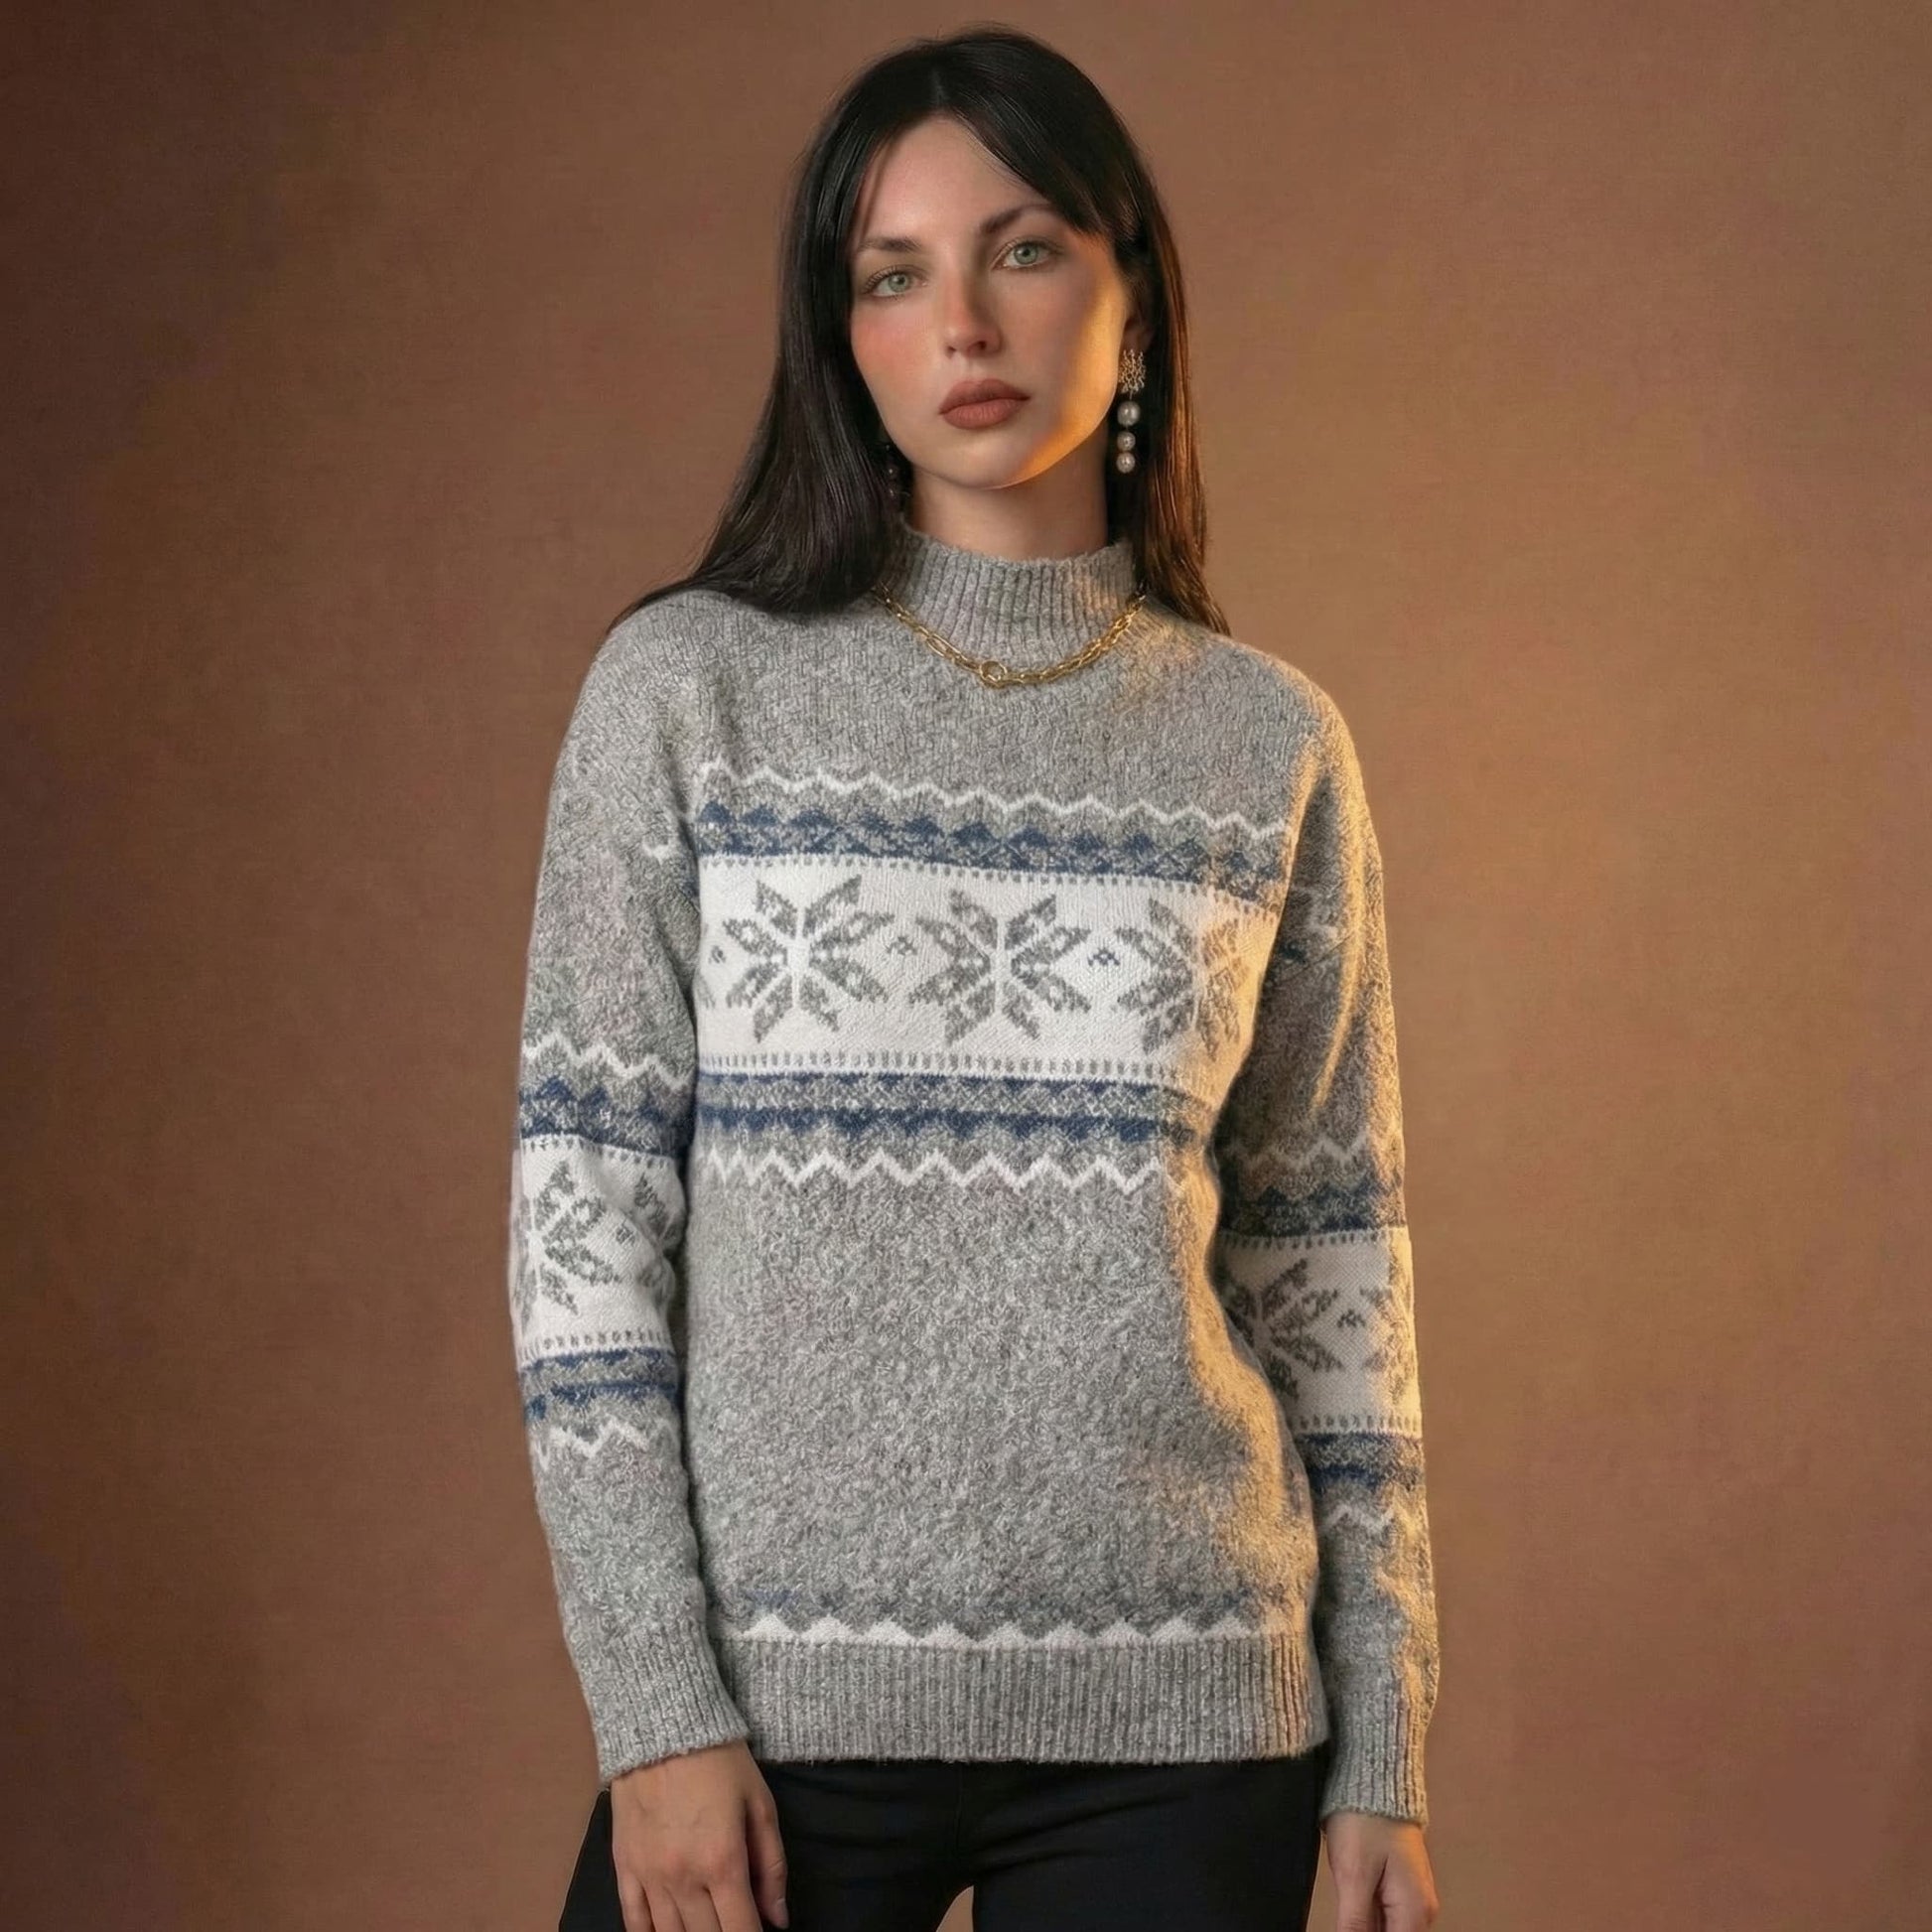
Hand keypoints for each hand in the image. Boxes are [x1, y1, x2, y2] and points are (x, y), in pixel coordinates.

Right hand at [608, 1739, 789, 1930]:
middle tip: (735, 1924)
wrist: (663, 1726)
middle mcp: (683, 1878)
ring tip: (708, 1926)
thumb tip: (778, 1919)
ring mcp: (649, 1877)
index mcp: (723, 1862)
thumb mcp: (760, 1804)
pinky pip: (634, 1922)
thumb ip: (772, 1866)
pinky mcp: (625, 1868)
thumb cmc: (721, 1761)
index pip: (740, 1931)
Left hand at [1322, 1810, 1438, 1931]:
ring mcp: (1413, 1897)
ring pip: (1388, 1928)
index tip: (1349, 1921)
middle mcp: (1421, 1910)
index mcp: (1415, 1912)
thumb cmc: (1363, 1821)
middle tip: (1347, 1904)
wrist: (1373, 1778)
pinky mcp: (1401, 1885)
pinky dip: (1367, 1914)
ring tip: (1349, 1897)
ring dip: (1365, 1923)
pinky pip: (1386, 1914)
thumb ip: (1355, 1923)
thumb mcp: (1353, 1875)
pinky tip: (1352, 1900)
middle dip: (1366, 1929)